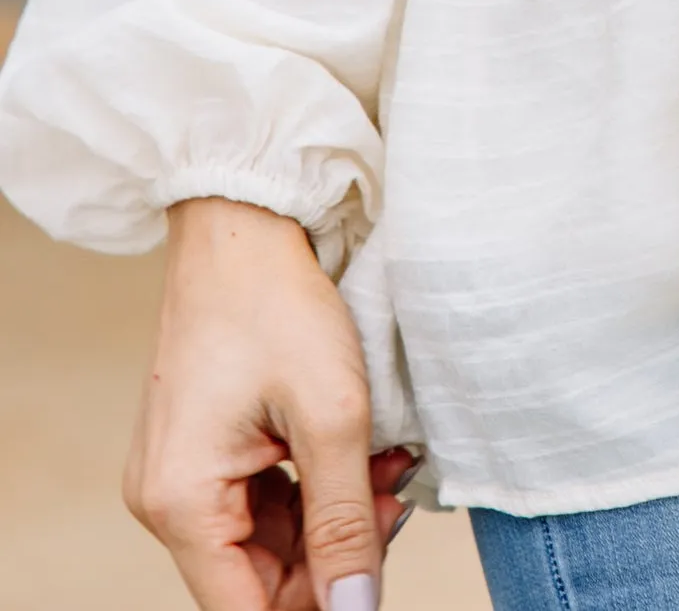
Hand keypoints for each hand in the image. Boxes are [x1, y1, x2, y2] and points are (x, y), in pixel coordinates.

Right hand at [126, 198, 413, 609]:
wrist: (244, 221)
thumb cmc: (277, 301)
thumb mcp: (332, 414)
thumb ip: (345, 522)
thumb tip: (353, 609)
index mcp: (182, 503)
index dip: (317, 605)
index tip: (372, 578)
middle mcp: (167, 500)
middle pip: (260, 577)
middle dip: (338, 551)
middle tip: (396, 498)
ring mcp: (183, 474)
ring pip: (269, 540)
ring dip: (335, 515)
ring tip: (389, 466)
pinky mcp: (205, 449)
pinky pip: (263, 501)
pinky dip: (316, 486)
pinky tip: (364, 454)